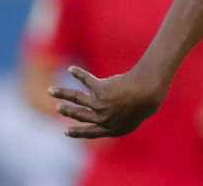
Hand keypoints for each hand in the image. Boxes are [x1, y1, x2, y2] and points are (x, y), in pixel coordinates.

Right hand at [48, 66, 165, 137]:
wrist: (149, 93)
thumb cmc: (150, 102)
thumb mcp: (141, 114)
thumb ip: (130, 114)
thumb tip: (129, 108)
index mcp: (114, 129)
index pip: (91, 133)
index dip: (77, 132)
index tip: (65, 131)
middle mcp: (103, 119)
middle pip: (80, 115)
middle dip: (67, 111)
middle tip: (57, 108)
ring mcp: (100, 104)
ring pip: (76, 98)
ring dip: (63, 94)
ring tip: (52, 90)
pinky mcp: (101, 89)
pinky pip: (87, 80)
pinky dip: (78, 73)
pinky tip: (72, 69)